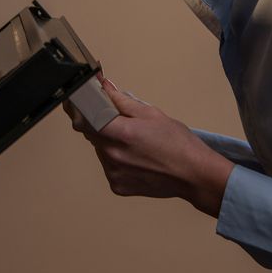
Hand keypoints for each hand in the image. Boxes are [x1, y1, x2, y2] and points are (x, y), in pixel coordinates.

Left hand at [63, 73, 233, 217]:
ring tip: (134, 142)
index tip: (77, 100)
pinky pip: (108, 166)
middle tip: (119, 120)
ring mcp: (113, 173)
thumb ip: (122, 101)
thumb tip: (105, 86)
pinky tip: (136, 157)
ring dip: (108, 141)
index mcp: (121, 133)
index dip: (79, 106)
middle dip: (98, 122)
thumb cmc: (178, 144)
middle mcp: (112, 155)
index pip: (85, 117)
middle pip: (91, 133)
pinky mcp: (117, 186)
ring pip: (100, 149)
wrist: (194, 175)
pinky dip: (116, 158)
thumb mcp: (151, 113)